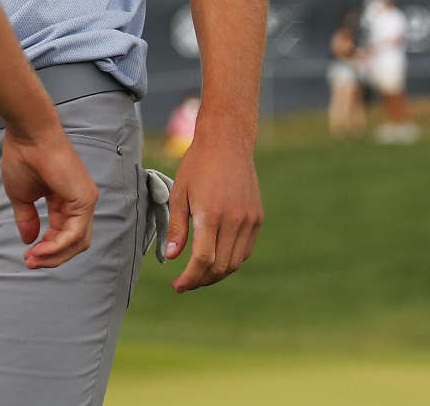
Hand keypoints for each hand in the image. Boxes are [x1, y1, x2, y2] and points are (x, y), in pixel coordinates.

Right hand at [0, 126, 96, 268]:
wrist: (28, 134)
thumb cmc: (23, 157)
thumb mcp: (21, 195)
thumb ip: (28, 218)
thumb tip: (29, 240)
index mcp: (66, 199)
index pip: (63, 233)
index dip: (46, 249)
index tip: (27, 255)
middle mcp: (81, 201)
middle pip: (74, 242)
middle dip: (52, 257)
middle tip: (31, 262)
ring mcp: (86, 200)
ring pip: (78, 242)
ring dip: (54, 255)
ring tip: (33, 259)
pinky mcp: (85, 199)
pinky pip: (75, 233)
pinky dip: (58, 246)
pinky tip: (40, 250)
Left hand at [165, 134, 262, 292]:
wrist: (227, 143)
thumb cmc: (197, 166)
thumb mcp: (179, 193)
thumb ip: (177, 228)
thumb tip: (172, 258)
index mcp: (211, 214)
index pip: (203, 260)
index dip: (190, 278)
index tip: (177, 285)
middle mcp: (234, 220)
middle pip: (221, 266)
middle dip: (202, 280)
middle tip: (185, 283)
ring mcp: (249, 220)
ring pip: (236, 262)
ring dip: (217, 274)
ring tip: (198, 274)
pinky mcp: (257, 218)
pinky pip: (245, 249)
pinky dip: (231, 260)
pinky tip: (215, 259)